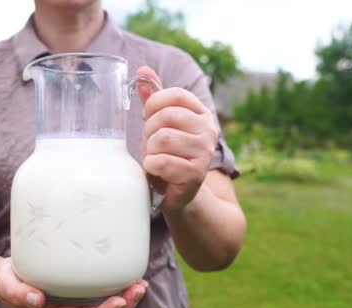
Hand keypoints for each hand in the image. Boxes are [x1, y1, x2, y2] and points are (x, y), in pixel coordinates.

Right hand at [0, 258, 147, 307]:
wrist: (6, 278)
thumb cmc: (6, 280)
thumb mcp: (6, 284)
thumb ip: (17, 293)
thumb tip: (36, 300)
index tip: (120, 301)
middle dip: (122, 307)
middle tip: (139, 289)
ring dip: (124, 302)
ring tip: (141, 285)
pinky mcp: (76, 298)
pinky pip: (99, 300)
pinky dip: (116, 292)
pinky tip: (128, 280)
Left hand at [138, 66, 218, 211]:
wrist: (179, 194)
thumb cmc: (168, 154)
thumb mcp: (161, 124)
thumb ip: (154, 99)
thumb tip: (142, 70)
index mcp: (201, 114)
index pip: (175, 95)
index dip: (154, 105)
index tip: (149, 119)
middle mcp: (209, 131)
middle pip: (166, 116)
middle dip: (148, 131)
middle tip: (151, 145)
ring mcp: (204, 153)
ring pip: (162, 139)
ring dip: (149, 151)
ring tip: (155, 158)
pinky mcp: (195, 175)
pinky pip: (162, 162)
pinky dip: (151, 166)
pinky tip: (156, 171)